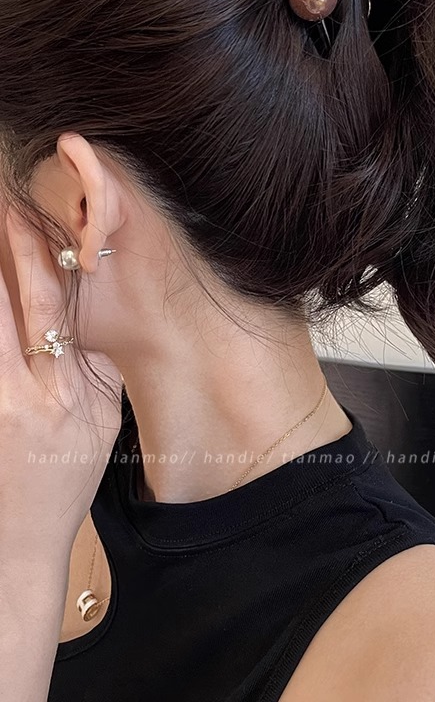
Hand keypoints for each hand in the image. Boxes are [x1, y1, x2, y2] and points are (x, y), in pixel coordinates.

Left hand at [0, 207, 122, 558]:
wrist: (17, 541)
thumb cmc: (65, 480)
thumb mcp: (102, 424)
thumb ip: (99, 367)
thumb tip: (92, 311)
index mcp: (68, 393)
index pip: (54, 309)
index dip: (37, 257)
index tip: (26, 215)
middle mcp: (22, 393)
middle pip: (7, 306)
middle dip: (2, 252)